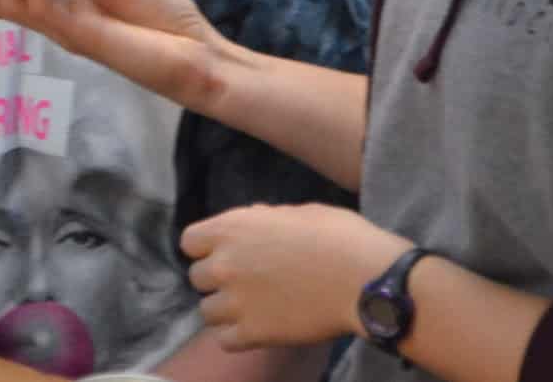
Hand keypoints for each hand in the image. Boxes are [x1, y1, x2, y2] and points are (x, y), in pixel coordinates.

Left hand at [181, 204, 409, 350]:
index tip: (224, 251)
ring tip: (251, 306)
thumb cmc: (338, 236)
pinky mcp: (252, 333)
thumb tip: (254, 222)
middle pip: (197, 277)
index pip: (190, 241)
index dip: (206, 247)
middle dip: (218, 278)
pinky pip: (224, 340)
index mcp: (233, 228)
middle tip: (245, 280)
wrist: (363, 279)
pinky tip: (257, 326)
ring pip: (206, 312)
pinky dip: (237, 336)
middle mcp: (226, 264)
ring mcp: (236, 302)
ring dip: (225, 309)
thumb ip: (265, 220)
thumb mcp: (298, 213)